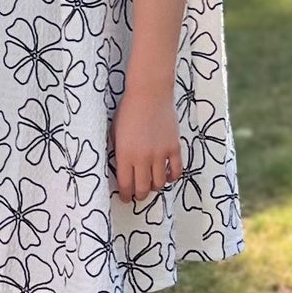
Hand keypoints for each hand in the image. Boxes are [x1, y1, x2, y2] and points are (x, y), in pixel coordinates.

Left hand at [112, 90, 183, 208]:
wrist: (149, 94)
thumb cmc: (128, 111)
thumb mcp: (114, 132)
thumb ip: (118, 152)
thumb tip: (121, 169)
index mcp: (125, 155)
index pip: (125, 185)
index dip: (125, 195)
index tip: (125, 198)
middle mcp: (143, 158)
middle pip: (143, 188)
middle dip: (139, 195)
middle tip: (138, 195)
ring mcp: (160, 154)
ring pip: (160, 183)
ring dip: (155, 187)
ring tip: (151, 184)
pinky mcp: (174, 148)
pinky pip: (176, 171)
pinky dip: (172, 177)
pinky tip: (167, 176)